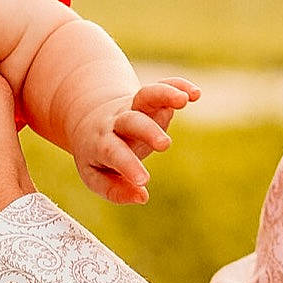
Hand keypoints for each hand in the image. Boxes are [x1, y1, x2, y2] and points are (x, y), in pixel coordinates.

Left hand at [72, 78, 200, 203]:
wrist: (88, 119)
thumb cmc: (95, 155)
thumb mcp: (95, 176)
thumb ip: (115, 190)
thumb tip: (142, 197)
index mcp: (102, 143)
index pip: (114, 153)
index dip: (128, 166)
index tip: (144, 181)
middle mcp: (117, 122)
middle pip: (132, 121)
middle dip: (149, 131)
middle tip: (165, 145)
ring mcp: (133, 107)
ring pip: (146, 95)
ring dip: (165, 94)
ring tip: (184, 99)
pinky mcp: (148, 98)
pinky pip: (162, 86)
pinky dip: (178, 85)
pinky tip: (195, 93)